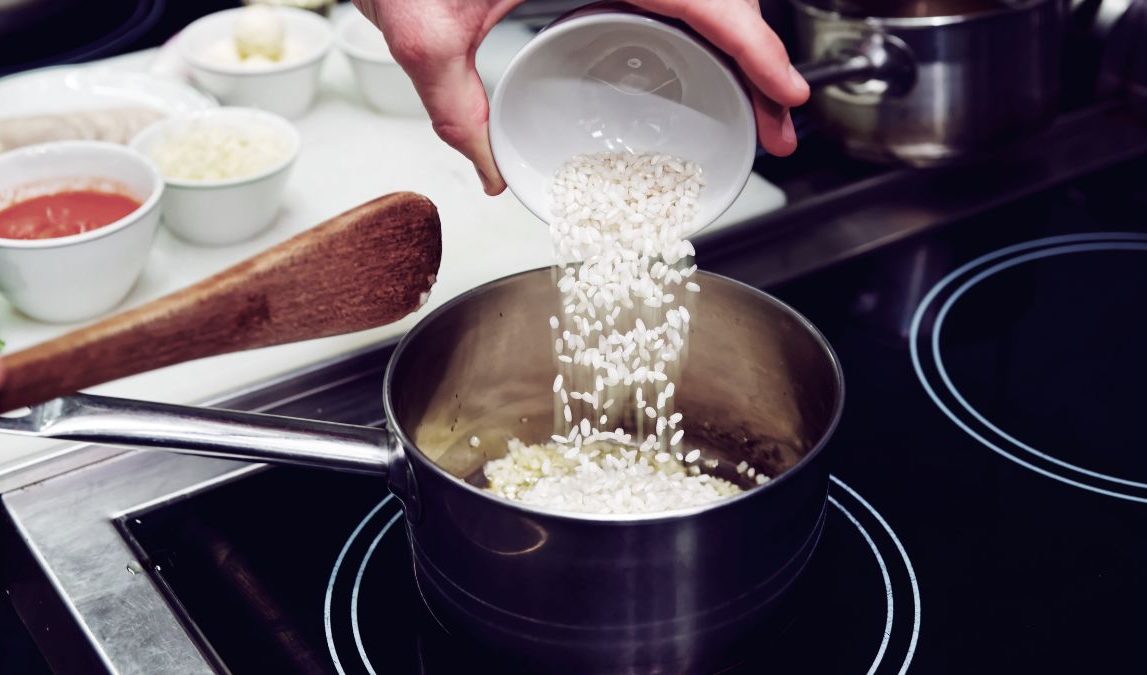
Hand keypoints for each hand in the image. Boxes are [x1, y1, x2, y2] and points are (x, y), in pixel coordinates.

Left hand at [356, 0, 809, 195]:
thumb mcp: (423, 30)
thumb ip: (454, 107)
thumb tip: (488, 171)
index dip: (756, 47)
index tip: (788, 94)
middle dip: (759, 62)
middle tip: (778, 127)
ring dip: (738, 46)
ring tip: (756, 106)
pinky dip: (703, 27)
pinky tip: (706, 64)